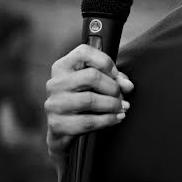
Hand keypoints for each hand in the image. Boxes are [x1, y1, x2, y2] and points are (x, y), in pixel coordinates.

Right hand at [45, 44, 133, 168]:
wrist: (65, 130)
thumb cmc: (84, 99)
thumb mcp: (99, 84)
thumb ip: (115, 79)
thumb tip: (128, 85)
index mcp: (63, 67)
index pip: (83, 52)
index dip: (105, 61)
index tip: (116, 75)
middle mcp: (55, 83)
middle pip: (91, 76)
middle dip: (113, 87)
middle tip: (121, 96)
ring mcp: (53, 104)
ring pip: (89, 100)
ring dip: (112, 104)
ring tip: (122, 108)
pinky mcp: (57, 124)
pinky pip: (88, 121)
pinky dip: (108, 120)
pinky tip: (117, 118)